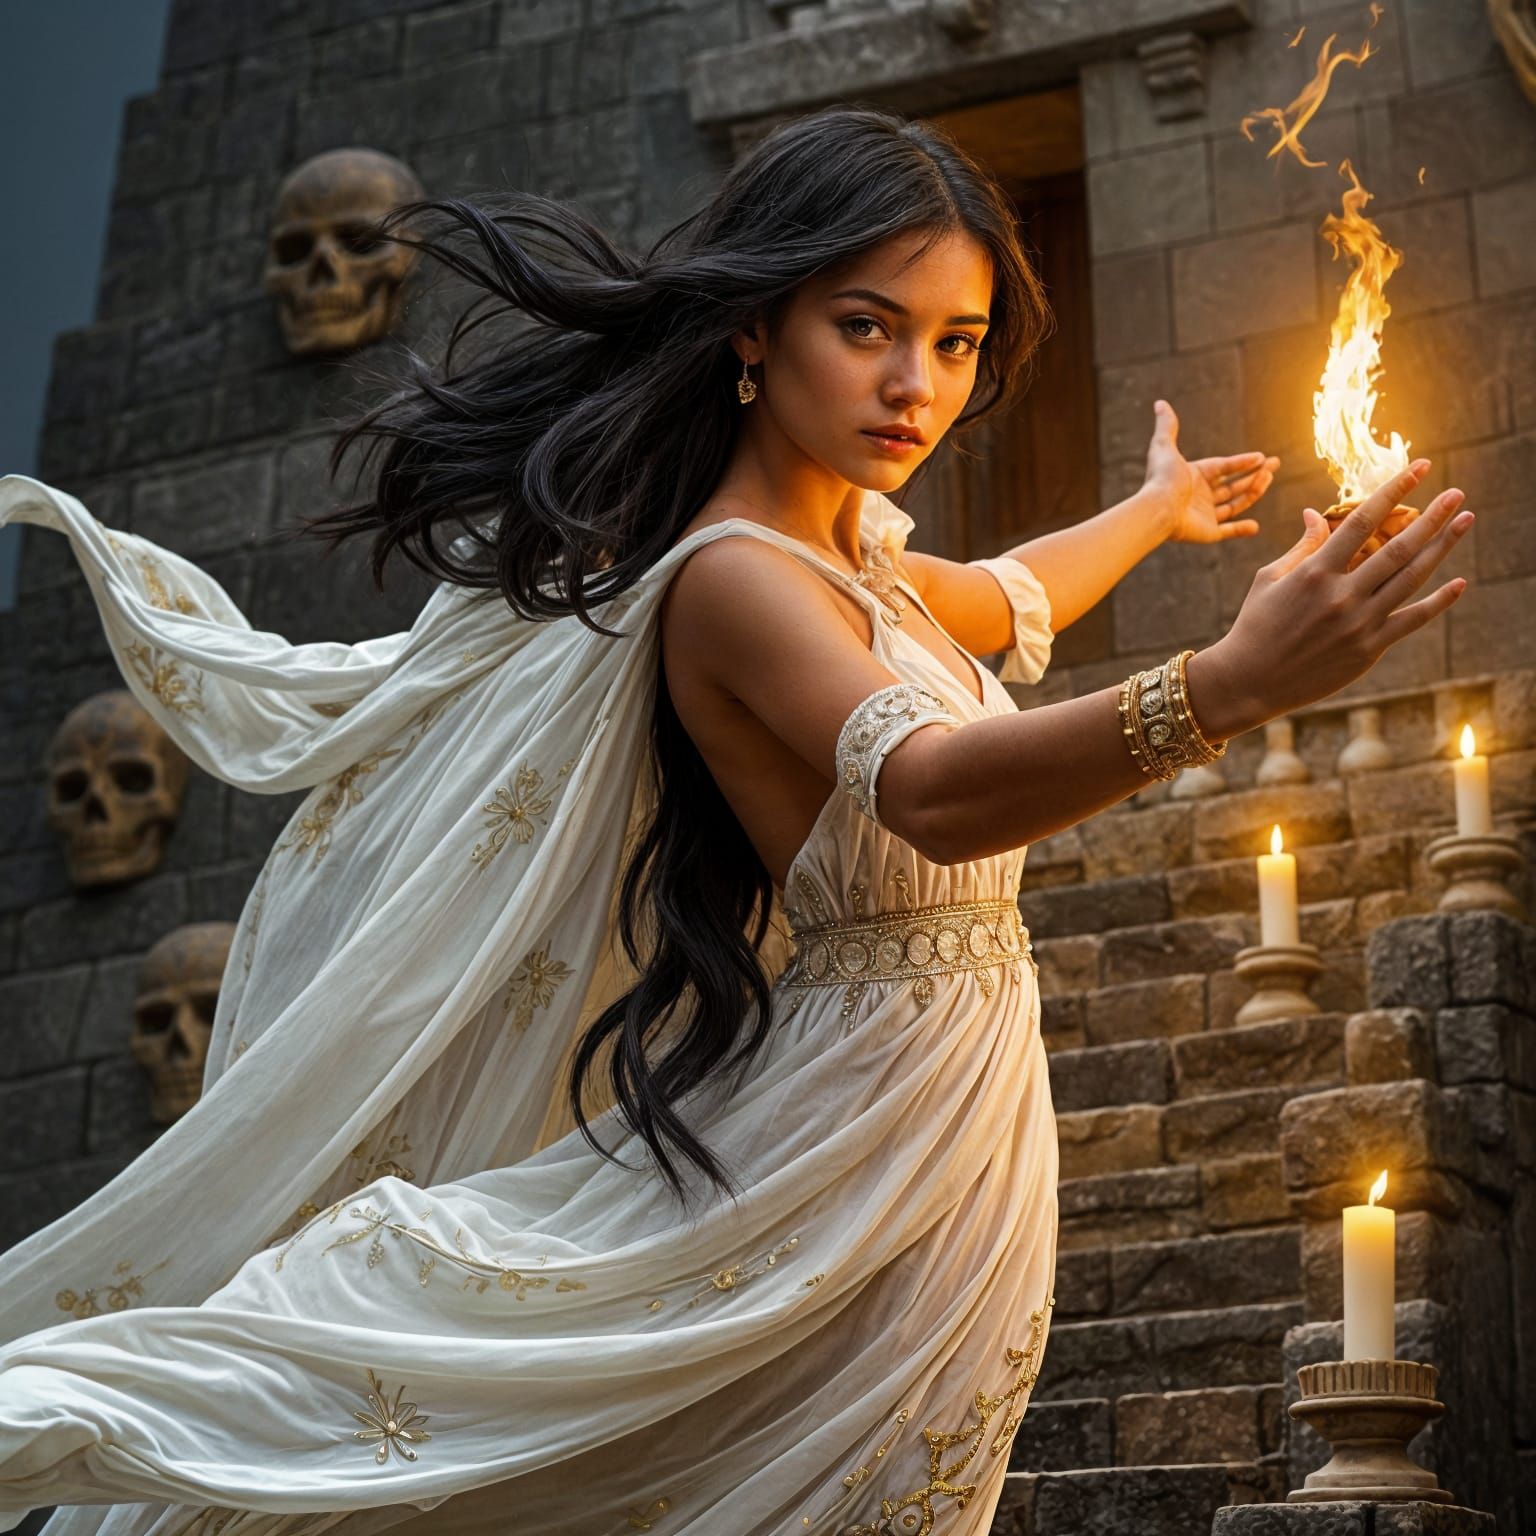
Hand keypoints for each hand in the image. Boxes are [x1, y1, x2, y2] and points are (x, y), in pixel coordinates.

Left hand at [1142, 399, 1279, 545]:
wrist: (1157, 509)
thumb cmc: (1161, 479)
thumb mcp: (1163, 447)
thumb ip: (1167, 426)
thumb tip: (1160, 403)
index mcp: (1194, 477)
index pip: (1223, 467)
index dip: (1242, 462)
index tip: (1261, 456)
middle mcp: (1200, 496)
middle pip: (1233, 485)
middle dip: (1255, 475)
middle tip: (1275, 465)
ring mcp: (1204, 515)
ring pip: (1235, 504)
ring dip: (1253, 492)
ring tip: (1268, 479)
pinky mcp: (1207, 533)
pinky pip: (1228, 531)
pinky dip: (1242, 530)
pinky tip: (1255, 525)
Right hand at [1189, 460, 1472, 736]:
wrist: (1250, 681)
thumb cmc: (1255, 626)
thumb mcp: (1269, 579)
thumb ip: (1301, 547)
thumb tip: (1314, 514)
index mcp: (1315, 572)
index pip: (1363, 521)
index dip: (1394, 490)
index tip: (1419, 468)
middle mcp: (1342, 595)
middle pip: (1398, 547)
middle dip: (1433, 517)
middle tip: (1457, 494)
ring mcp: (1359, 623)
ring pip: (1412, 578)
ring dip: (1443, 547)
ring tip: (1465, 522)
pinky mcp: (1369, 649)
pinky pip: (1412, 620)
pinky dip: (1439, 601)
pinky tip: (1459, 581)